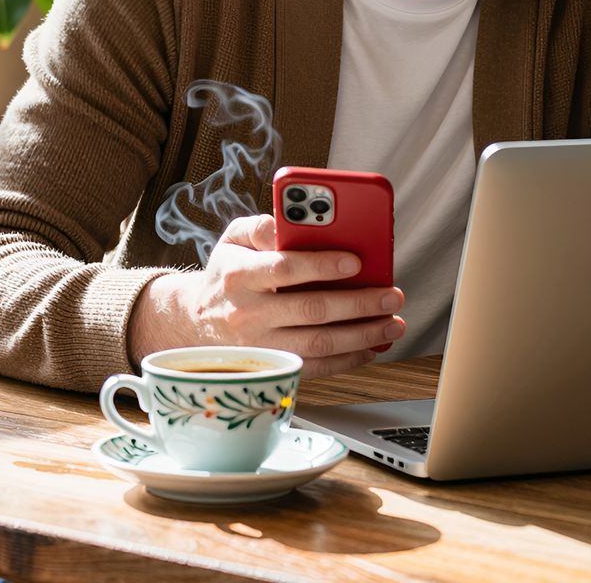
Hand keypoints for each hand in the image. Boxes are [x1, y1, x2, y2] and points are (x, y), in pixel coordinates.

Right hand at [129, 214, 404, 377]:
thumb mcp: (233, 239)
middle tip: (391, 295)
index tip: (357, 261)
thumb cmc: (228, 271)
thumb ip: (262, 226)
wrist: (196, 320)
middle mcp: (248, 313)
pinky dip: (349, 360)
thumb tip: (290, 223)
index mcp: (239, 275)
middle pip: (311, 311)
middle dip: (358, 304)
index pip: (285, 269)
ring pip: (319, 344)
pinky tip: (373, 347)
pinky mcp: (271, 367)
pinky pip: (316, 367)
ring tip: (394, 324)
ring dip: (363, 336)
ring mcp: (260, 346)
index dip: (322, 266)